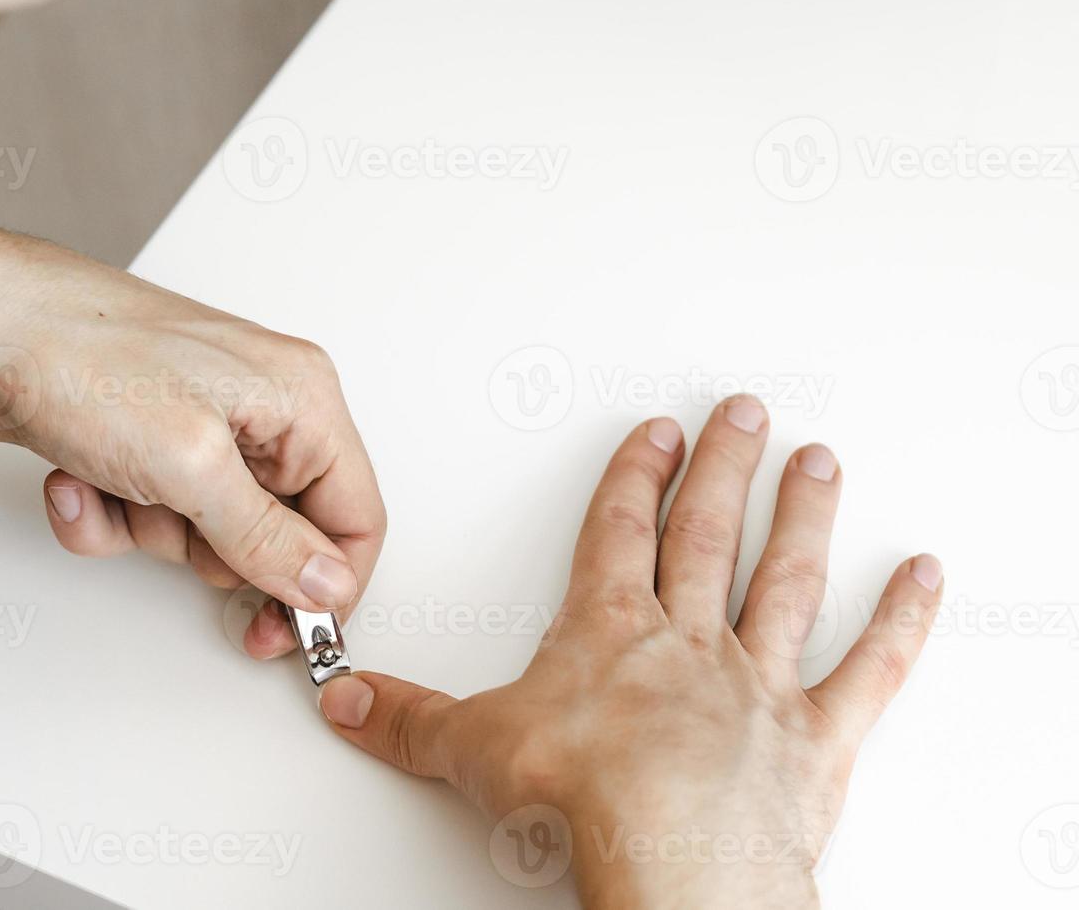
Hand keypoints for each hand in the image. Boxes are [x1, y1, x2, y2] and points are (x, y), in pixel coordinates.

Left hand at [0, 211, 385, 658]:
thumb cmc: (80, 356)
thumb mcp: (190, 465)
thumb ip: (267, 537)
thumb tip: (325, 585)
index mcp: (301, 399)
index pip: (356, 515)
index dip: (327, 584)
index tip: (288, 631)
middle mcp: (263, 410)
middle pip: (278, 534)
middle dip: (211, 550)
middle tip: (173, 525)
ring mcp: (203, 426)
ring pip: (205, 535)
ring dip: (146, 530)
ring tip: (111, 483)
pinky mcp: (151, 442)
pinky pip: (151, 516)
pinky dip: (108, 514)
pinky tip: (76, 479)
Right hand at [317, 398, 941, 907]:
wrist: (668, 857)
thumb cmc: (584, 795)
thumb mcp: (471, 752)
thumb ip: (410, 721)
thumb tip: (350, 702)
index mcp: (610, 631)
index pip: (620, 531)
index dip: (635, 476)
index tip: (655, 434)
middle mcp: (690, 643)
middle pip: (708, 534)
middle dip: (724, 467)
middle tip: (744, 412)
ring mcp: (759, 686)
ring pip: (786, 579)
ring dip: (802, 515)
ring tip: (817, 461)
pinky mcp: (815, 741)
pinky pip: (868, 671)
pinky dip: (898, 623)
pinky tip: (919, 576)